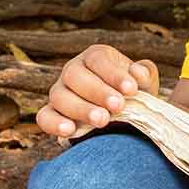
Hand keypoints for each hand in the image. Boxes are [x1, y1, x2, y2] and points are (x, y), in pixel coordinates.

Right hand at [35, 44, 158, 136]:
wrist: (121, 121)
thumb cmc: (132, 97)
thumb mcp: (143, 84)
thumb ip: (145, 75)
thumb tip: (138, 72)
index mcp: (95, 57)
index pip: (98, 59)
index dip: (114, 74)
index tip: (132, 90)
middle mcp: (73, 71)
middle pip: (75, 75)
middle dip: (98, 92)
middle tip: (118, 106)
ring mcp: (59, 92)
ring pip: (59, 96)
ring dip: (81, 109)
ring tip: (103, 121)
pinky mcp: (51, 114)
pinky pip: (44, 117)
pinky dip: (55, 123)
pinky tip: (70, 130)